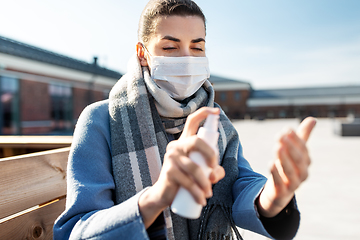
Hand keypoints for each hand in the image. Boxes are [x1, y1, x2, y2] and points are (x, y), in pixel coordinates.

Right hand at [138, 107, 224, 227]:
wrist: (164, 194)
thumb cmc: (185, 179)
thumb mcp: (201, 172)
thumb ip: (213, 171)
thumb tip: (215, 174)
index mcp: (184, 142)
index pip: (192, 121)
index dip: (204, 113)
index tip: (216, 111)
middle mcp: (176, 146)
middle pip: (196, 141)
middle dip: (211, 154)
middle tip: (214, 169)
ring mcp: (171, 158)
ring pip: (194, 167)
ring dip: (205, 183)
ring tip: (208, 194)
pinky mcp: (169, 172)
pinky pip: (187, 182)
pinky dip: (197, 193)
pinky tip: (202, 200)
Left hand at [258, 117, 316, 216]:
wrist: (279, 193)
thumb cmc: (288, 168)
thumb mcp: (294, 153)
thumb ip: (302, 137)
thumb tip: (313, 119)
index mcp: (306, 162)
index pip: (303, 149)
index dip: (296, 139)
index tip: (286, 129)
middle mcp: (302, 173)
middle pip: (298, 160)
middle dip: (290, 147)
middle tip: (280, 135)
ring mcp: (292, 184)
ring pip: (289, 171)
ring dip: (283, 158)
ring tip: (277, 147)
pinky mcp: (281, 191)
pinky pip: (279, 182)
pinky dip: (276, 173)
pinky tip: (271, 163)